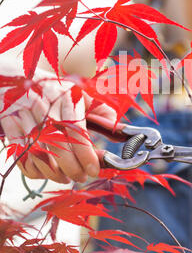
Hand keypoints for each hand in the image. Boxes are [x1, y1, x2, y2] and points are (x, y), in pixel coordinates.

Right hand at [0, 67, 116, 183]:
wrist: (17, 75)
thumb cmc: (54, 89)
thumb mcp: (79, 92)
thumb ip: (101, 111)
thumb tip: (119, 130)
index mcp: (65, 97)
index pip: (77, 132)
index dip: (87, 155)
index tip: (93, 170)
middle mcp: (44, 106)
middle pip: (58, 147)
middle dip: (72, 169)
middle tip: (81, 177)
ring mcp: (24, 116)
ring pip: (39, 154)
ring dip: (54, 173)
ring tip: (65, 177)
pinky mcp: (8, 124)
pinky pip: (21, 155)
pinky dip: (33, 169)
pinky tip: (44, 171)